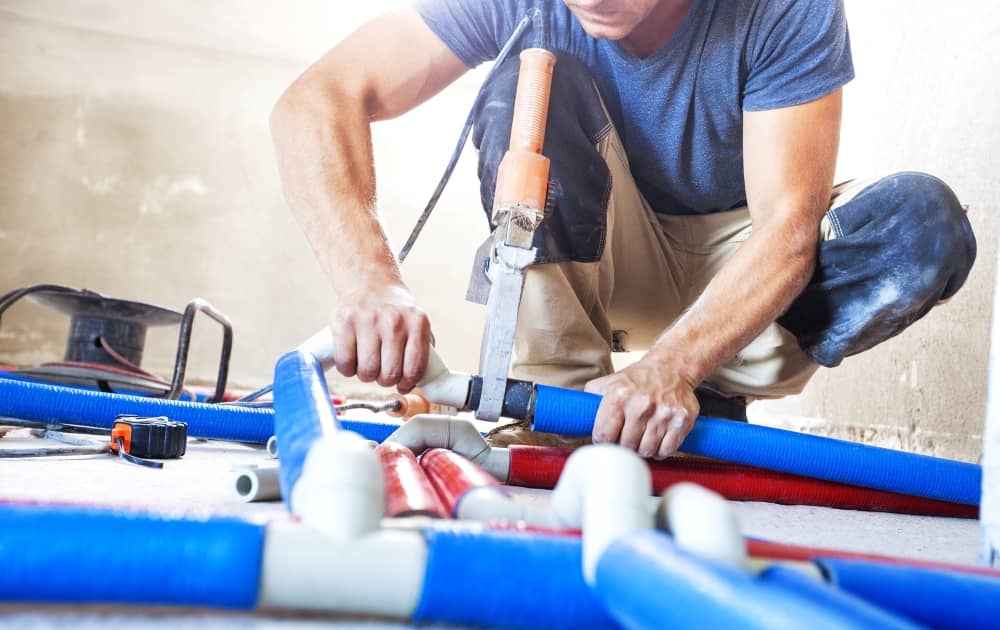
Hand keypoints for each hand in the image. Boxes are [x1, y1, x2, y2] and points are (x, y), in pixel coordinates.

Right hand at [329, 282, 432, 392]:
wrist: (371, 284)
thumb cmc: (395, 313)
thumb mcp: (417, 325)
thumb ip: (423, 350)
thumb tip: (425, 381)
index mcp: (417, 323)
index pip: (414, 369)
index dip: (407, 383)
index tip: (402, 383)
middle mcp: (394, 320)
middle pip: (389, 374)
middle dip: (385, 379)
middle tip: (382, 370)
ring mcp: (368, 320)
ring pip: (366, 371)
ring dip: (366, 375)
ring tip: (368, 363)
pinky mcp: (344, 321)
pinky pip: (345, 362)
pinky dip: (347, 369)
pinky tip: (353, 359)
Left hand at [584, 357, 699, 459]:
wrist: (672, 367)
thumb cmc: (637, 379)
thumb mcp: (608, 383)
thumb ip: (587, 403)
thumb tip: (564, 427)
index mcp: (618, 396)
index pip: (603, 436)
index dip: (603, 441)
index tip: (607, 439)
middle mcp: (641, 405)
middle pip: (626, 446)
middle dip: (624, 446)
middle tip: (626, 437)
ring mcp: (663, 413)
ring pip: (646, 451)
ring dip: (642, 449)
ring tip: (642, 436)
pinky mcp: (682, 421)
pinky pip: (667, 450)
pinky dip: (661, 450)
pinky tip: (657, 438)